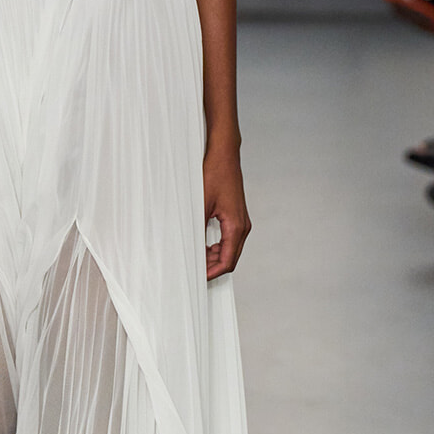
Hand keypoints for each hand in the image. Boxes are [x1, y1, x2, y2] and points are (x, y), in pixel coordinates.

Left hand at [203, 139, 249, 278]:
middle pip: (231, 258)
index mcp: (236, 227)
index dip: (213, 273)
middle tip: (194, 271)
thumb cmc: (214, 174)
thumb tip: (191, 248)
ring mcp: (241, 221)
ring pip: (231, 249)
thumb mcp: (200, 205)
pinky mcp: (237, 215)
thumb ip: (197, 229)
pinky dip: (218, 246)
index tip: (199, 278)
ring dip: (215, 257)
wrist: (224, 155)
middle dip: (213, 267)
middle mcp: (242, 226)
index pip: (227, 261)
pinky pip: (230, 238)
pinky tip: (204, 245)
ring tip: (196, 259)